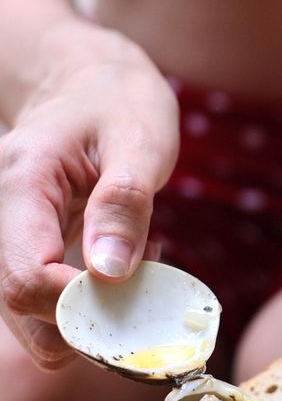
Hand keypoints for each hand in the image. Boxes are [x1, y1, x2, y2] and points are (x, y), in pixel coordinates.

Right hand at [0, 22, 178, 367]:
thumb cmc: (118, 100)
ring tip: (141, 264)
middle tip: (148, 288)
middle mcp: (2, 220)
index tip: (138, 298)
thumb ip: (124, 203)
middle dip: (88, 322)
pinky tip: (127, 262)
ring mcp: (13, 239)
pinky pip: (51, 301)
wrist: (91, 78)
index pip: (26, 278)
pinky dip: (93, 301)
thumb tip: (110, 274)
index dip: (78, 306)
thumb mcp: (138, 138)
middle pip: (21, 311)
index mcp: (21, 187)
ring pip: (34, 317)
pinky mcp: (31, 250)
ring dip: (94, 313)